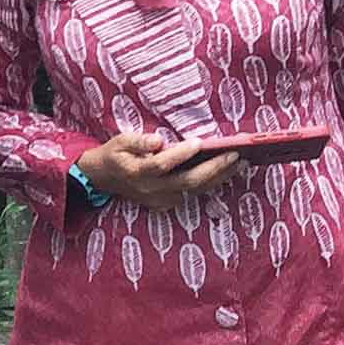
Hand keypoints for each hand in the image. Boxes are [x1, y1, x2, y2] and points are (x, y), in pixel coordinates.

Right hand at [76, 129, 241, 208]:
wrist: (103, 179)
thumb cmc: (114, 154)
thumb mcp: (119, 141)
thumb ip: (137, 141)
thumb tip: (158, 140)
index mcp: (135, 171)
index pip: (160, 164)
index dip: (180, 154)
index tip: (200, 142)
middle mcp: (149, 189)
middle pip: (186, 181)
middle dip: (214, 168)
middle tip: (236, 155)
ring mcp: (159, 199)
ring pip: (194, 190)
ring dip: (219, 177)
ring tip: (240, 163)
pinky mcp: (166, 204)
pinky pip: (193, 194)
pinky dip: (211, 183)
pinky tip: (226, 172)